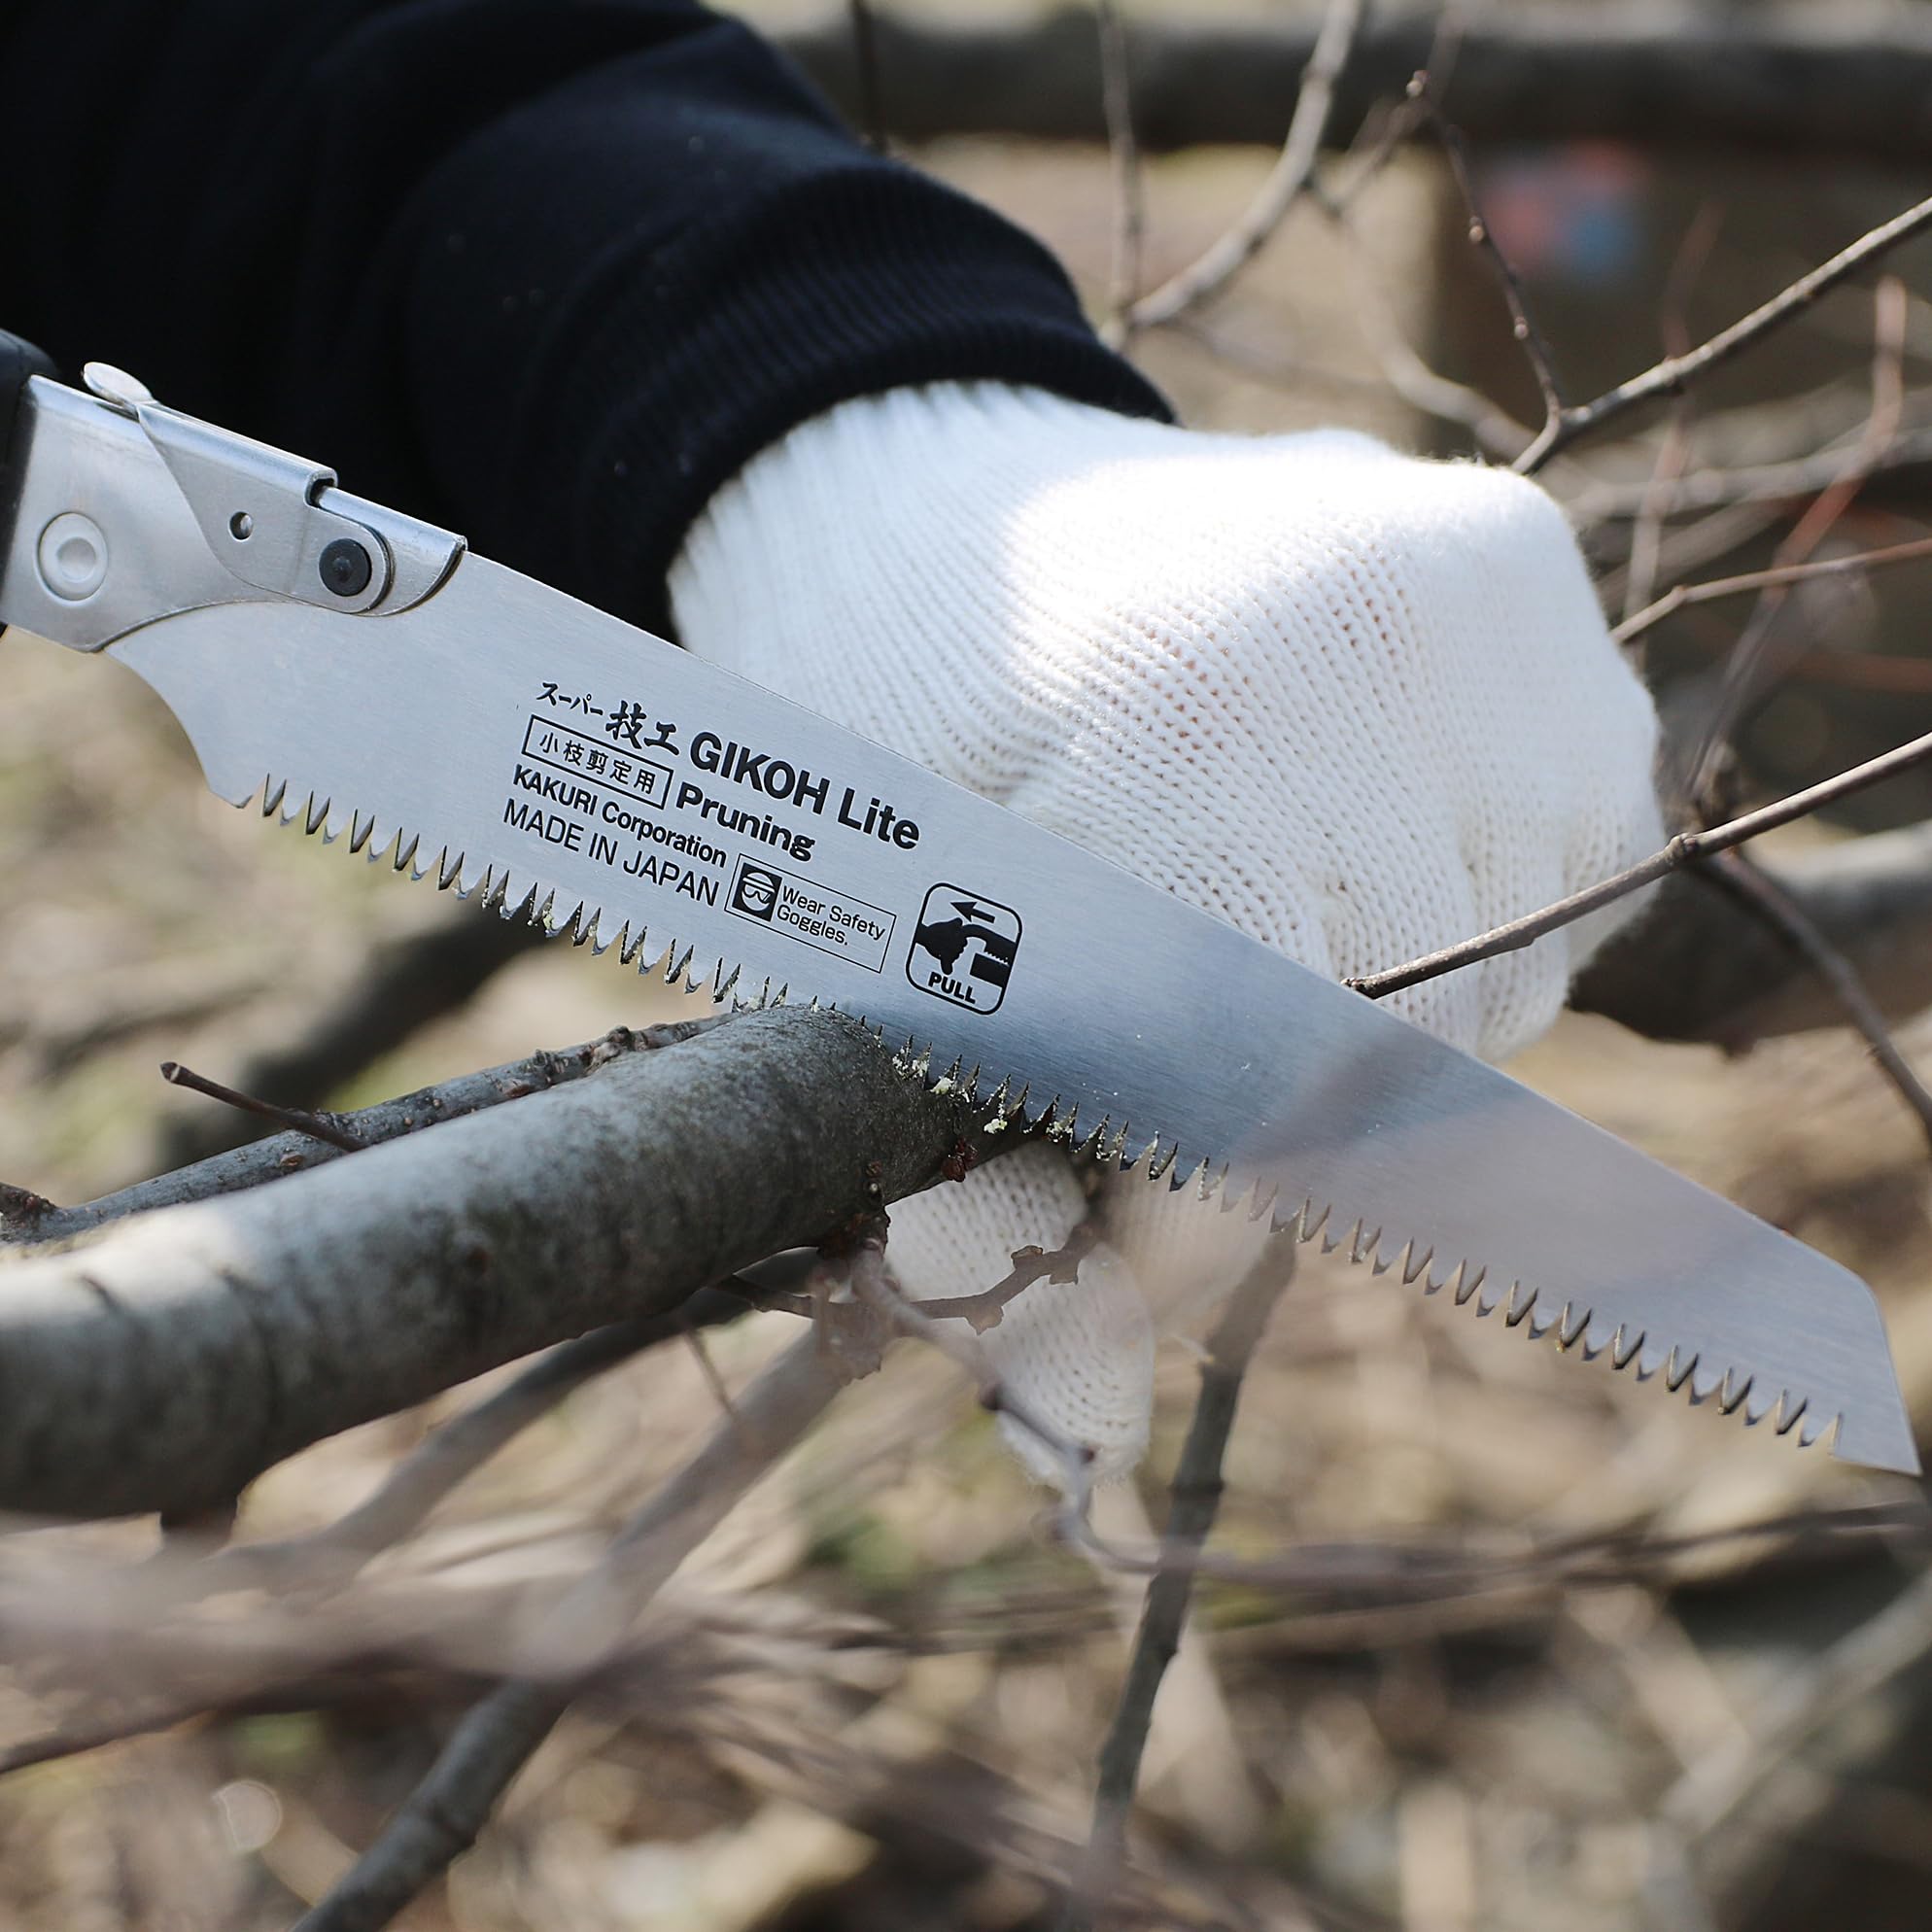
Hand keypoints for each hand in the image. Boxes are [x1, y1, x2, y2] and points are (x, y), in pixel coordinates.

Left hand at [670, 382, 1662, 1478]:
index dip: (1192, 1212)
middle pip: (1400, 1030)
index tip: (1133, 1269)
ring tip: (1277, 982)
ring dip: (1396, 1027)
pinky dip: (1482, 906)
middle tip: (1197, 1138)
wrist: (910, 484)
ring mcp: (1467, 598)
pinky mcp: (1518, 572)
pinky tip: (1367, 877)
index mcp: (1175, 728)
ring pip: (1506, 955)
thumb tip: (1086, 1386)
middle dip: (1285, 1128)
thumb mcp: (892, 923)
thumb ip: (1005, 1137)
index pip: (1251, 1074)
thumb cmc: (874, 715)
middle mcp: (1360, 641)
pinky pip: (1569, 841)